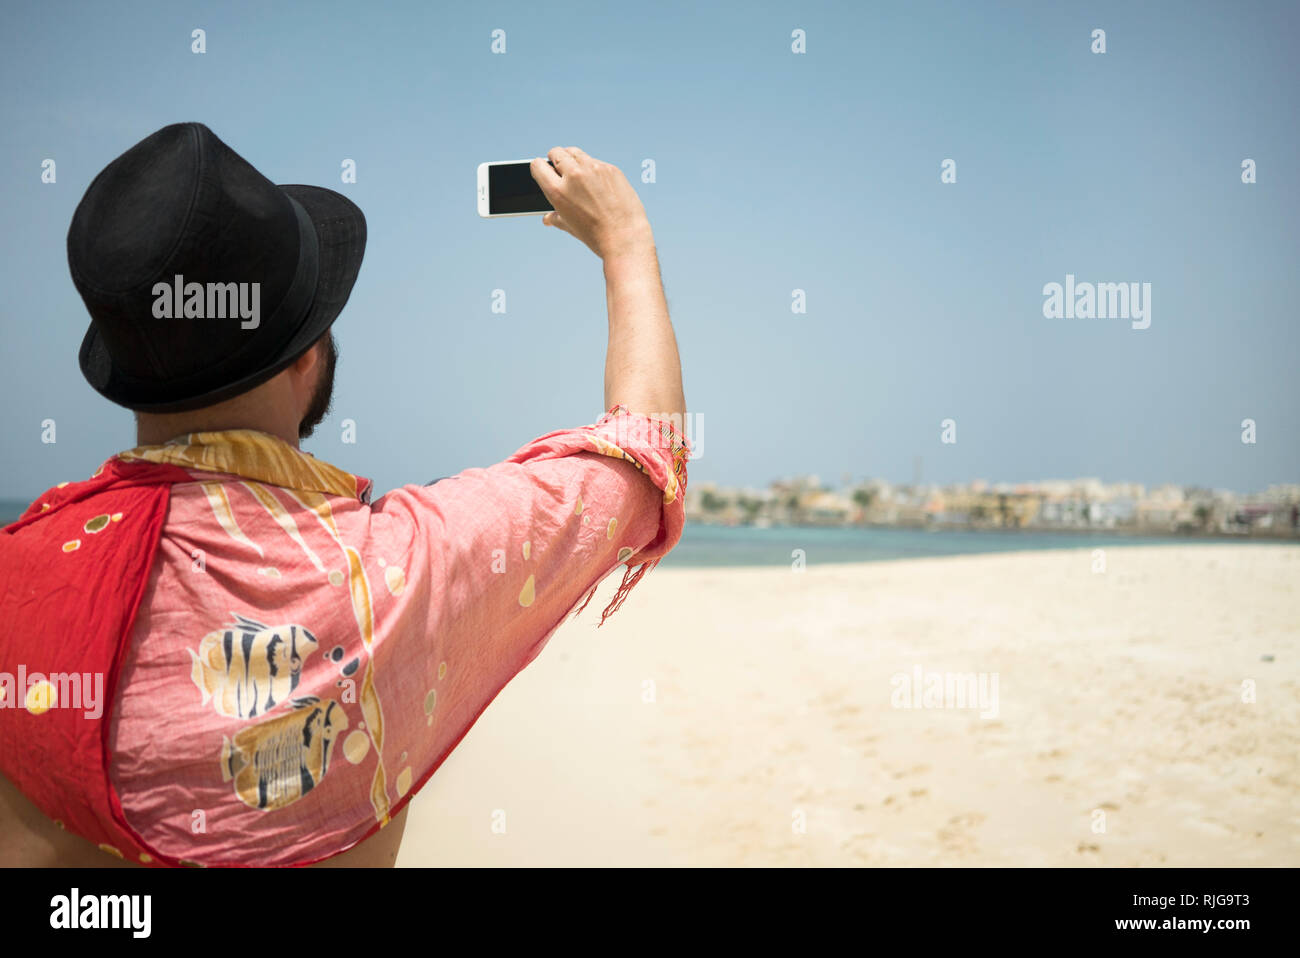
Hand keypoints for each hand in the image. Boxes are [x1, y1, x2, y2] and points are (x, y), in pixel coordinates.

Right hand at [530, 147, 652, 259]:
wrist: (625, 237)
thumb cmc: (596, 235)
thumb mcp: (570, 227)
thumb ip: (555, 218)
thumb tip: (548, 218)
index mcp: (558, 190)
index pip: (538, 165)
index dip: (540, 169)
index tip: (545, 172)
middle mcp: (574, 175)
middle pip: (556, 152)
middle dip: (556, 160)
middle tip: (562, 171)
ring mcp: (594, 169)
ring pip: (576, 153)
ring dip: (574, 161)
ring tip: (580, 176)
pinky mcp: (610, 169)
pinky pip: (596, 162)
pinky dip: (594, 170)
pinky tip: (599, 185)